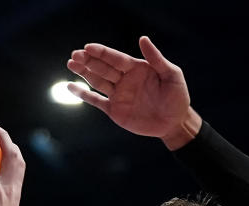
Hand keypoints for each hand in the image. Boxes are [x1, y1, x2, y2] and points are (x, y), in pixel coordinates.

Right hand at [67, 36, 201, 148]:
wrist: (175, 123)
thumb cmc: (177, 97)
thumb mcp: (171, 75)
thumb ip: (157, 59)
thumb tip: (143, 38)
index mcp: (136, 68)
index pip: (115, 58)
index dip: (101, 52)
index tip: (88, 47)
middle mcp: (124, 79)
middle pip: (102, 68)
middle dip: (88, 61)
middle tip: (74, 55)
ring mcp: (118, 94)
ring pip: (97, 81)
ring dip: (83, 73)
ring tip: (71, 63)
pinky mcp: (114, 110)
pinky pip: (95, 100)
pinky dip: (83, 94)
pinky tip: (70, 86)